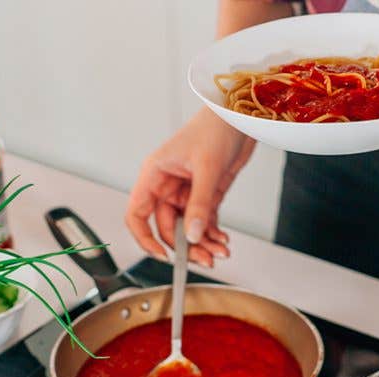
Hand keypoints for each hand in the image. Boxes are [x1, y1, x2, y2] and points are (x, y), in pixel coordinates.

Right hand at [126, 109, 254, 266]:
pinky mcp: (206, 193)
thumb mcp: (207, 168)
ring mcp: (187, 190)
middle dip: (185, 246)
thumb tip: (191, 235)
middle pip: (166, 227)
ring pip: (187, 227)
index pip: (137, 214)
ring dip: (202, 242)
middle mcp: (167, 185)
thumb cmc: (215, 128)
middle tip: (206, 259)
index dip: (144, 237)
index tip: (162, 255)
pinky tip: (222, 240)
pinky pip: (203, 220)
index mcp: (155, 175)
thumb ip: (199, 204)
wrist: (241, 116)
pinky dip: (212, 233)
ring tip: (220, 252)